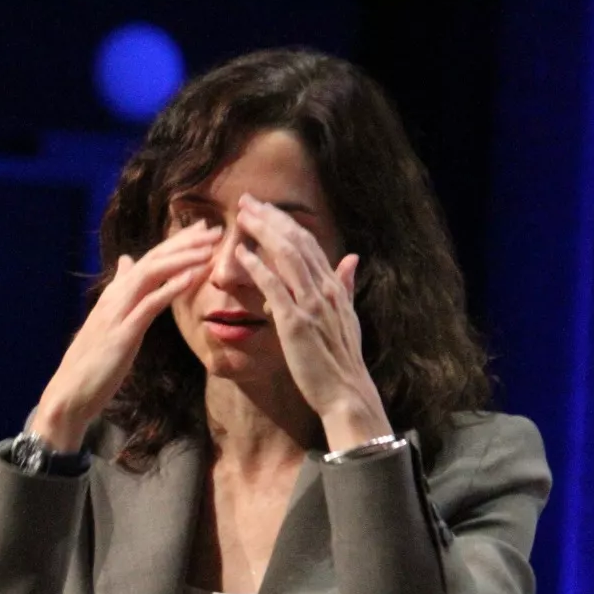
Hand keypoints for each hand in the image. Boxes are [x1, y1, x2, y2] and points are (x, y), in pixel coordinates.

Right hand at [32, 221, 220, 450]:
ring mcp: (118, 314)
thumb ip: (120, 291)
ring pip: (152, 274)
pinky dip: (172, 287)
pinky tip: (193, 276)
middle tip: (213, 229)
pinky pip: (150, 304)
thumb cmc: (91, 364)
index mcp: (114, 295)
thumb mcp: (109, 321)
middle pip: (153, 260)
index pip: (148, 260)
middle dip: (184, 243)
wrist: (70, 393)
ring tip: (209, 247)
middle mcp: (115, 297)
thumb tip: (127, 262)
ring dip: (183, 258)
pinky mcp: (122, 334)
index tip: (200, 230)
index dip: (175, 243)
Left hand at [234, 194, 391, 445]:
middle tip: (246, 201)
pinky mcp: (295, 323)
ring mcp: (311, 305)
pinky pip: (275, 288)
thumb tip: (351, 258)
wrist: (346, 393)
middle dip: (270, 218)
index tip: (264, 208)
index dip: (285, 223)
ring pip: (286, 256)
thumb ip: (345, 286)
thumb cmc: (342, 361)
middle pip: (295, 241)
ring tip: (242, 216)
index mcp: (334, 287)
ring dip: (262, 232)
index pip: (308, 243)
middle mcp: (324, 289)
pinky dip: (258, 267)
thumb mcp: (348, 318)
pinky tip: (242, 253)